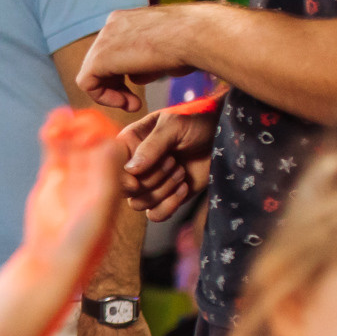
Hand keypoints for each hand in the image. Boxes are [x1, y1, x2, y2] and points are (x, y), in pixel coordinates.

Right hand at [22, 108, 126, 277]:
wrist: (55, 256)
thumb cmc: (85, 237)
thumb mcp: (100, 205)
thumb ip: (106, 174)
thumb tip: (111, 143)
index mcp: (112, 181)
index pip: (114, 150)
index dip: (107, 134)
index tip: (100, 125)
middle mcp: (94, 176)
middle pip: (92, 142)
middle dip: (87, 127)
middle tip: (80, 117)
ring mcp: (72, 175)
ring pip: (72, 144)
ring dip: (68, 128)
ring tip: (62, 115)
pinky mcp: (52, 177)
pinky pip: (54, 152)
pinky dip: (52, 137)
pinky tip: (50, 123)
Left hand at [75, 4, 201, 111]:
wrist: (196, 35)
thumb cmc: (193, 42)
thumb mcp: (166, 53)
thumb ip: (146, 63)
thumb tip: (135, 77)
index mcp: (127, 20)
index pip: (114, 50)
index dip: (124, 74)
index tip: (140, 88)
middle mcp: (112, 25)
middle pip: (101, 61)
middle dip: (116, 85)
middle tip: (134, 102)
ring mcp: (104, 39)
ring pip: (93, 72)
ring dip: (111, 93)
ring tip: (132, 104)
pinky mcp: (99, 57)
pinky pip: (87, 83)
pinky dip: (103, 97)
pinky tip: (125, 103)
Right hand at [119, 106, 215, 221]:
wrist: (224, 133)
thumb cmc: (198, 120)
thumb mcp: (175, 125)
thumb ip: (152, 145)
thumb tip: (130, 170)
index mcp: (129, 142)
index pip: (112, 166)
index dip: (122, 175)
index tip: (137, 176)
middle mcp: (135, 165)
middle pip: (125, 189)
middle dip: (152, 179)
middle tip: (173, 160)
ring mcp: (150, 183)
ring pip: (138, 204)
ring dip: (163, 191)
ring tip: (181, 171)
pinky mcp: (166, 197)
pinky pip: (155, 215)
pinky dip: (170, 205)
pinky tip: (184, 188)